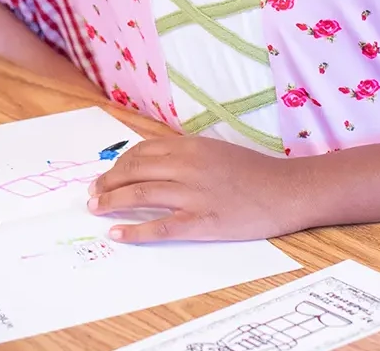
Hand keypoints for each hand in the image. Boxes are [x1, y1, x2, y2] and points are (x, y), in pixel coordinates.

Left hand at [87, 135, 300, 243]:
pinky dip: (135, 231)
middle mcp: (189, 166)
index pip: (142, 151)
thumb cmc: (254, 172)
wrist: (287, 191)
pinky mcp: (204, 221)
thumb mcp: (216, 151)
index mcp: (191, 146)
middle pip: (135, 171)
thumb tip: (152, 162)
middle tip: (92, 193)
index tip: (107, 174)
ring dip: (112, 202)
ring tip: (96, 209)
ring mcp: (195, 194)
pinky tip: (117, 233)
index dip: (119, 164)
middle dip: (108, 182)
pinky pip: (161, 227)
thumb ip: (186, 154)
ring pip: (141, 195)